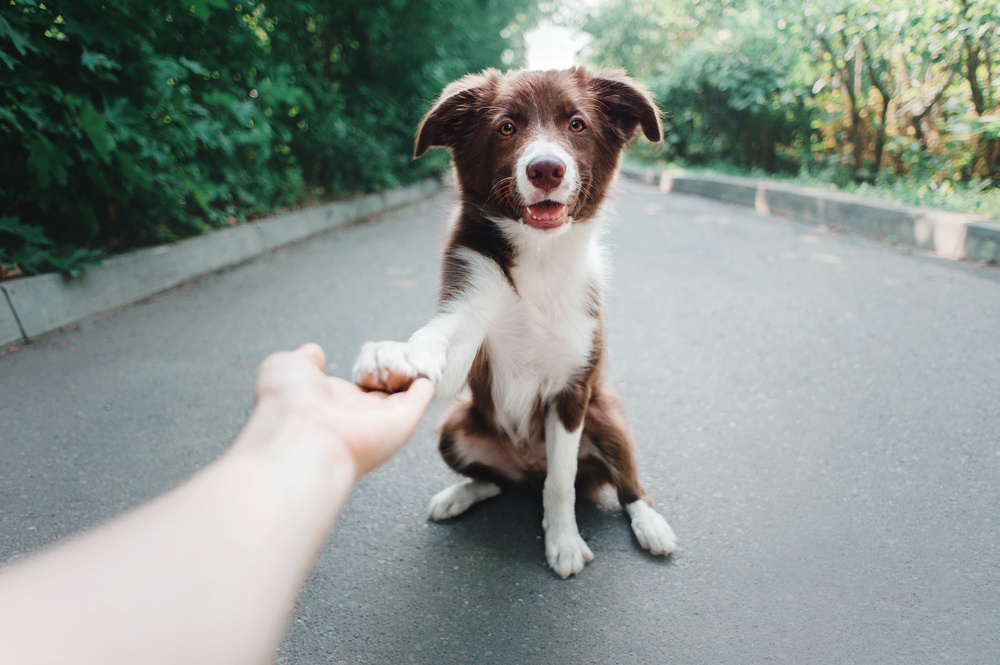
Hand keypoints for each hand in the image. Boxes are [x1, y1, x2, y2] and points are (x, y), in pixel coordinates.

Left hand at [246, 343, 433, 477]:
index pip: (354, 386)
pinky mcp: (402, 420)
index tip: (374, 355)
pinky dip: (426, 385)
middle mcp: (357, 413)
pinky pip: (419, 399)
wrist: (301, 438)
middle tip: (399, 356)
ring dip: (410, 374)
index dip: (364, 370)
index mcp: (331, 402)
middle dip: (391, 373)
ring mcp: (381, 418)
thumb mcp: (285, 368)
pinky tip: (430, 373)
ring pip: (402, 393)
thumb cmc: (288, 406)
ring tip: (419, 355)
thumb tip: (314, 352)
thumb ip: (303, 359)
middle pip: (381, 391)